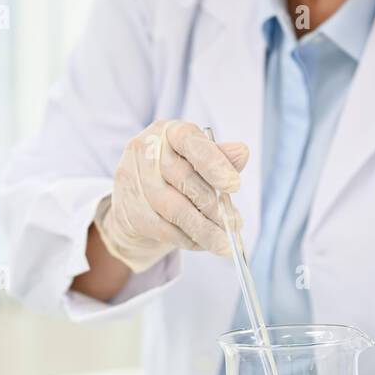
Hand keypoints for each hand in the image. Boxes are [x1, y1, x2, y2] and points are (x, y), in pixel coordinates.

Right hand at [95, 120, 248, 272]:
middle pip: (183, 178)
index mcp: (167, 131)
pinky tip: (205, 243)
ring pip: (175, 209)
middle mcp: (145, 151)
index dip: (214, 163)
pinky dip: (189, 239)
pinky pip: (165, 230)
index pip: (190, 141)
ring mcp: (134, 182)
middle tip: (234, 223)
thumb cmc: (175, 175)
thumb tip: (242, 152)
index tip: (235, 185)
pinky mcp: (132, 211)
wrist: (136, 200)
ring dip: (205, 229)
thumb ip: (220, 157)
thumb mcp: (197, 160)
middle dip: (213, 205)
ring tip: (225, 242)